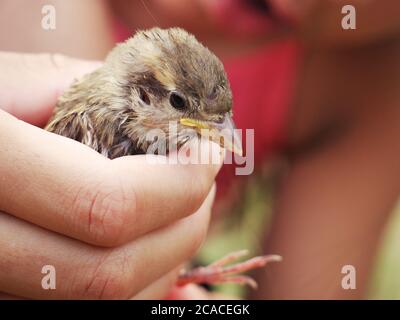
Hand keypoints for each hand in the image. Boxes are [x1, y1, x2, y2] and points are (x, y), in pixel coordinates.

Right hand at [0, 52, 221, 298]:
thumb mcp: (9, 80)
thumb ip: (86, 91)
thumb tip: (162, 114)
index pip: (107, 207)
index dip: (179, 185)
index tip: (209, 153)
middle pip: (107, 274)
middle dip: (181, 228)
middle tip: (204, 184)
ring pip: (99, 304)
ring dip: (164, 260)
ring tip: (184, 211)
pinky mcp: (4, 291)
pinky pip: (82, 308)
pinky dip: (134, 280)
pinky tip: (148, 242)